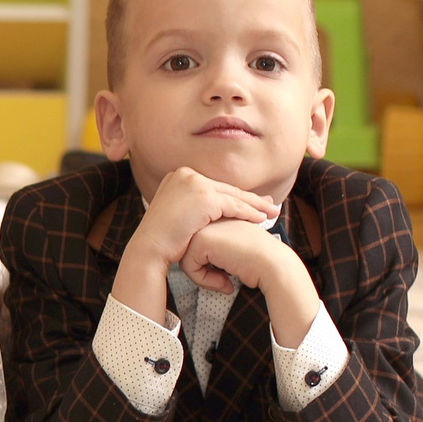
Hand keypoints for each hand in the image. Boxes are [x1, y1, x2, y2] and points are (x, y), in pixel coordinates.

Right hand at [115, 166, 280, 325]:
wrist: (150, 247)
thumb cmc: (163, 237)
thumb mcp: (177, 212)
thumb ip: (191, 204)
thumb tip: (211, 206)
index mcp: (178, 176)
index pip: (214, 186)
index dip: (235, 195)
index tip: (253, 201)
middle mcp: (185, 174)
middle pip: (226, 188)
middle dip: (250, 198)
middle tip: (270, 204)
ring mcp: (194, 183)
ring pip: (233, 195)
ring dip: (255, 205)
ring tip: (272, 212)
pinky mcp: (204, 196)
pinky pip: (234, 205)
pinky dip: (250, 213)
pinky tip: (261, 219)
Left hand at [183, 218, 321, 344]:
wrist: (274, 263)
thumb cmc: (258, 261)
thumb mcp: (233, 246)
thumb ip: (216, 246)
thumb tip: (197, 260)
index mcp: (218, 216)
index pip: (199, 247)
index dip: (209, 268)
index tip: (226, 277)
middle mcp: (208, 217)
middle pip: (188, 250)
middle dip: (203, 270)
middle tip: (224, 281)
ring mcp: (203, 226)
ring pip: (185, 258)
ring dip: (203, 276)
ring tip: (224, 282)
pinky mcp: (200, 240)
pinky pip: (188, 266)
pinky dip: (203, 279)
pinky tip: (225, 282)